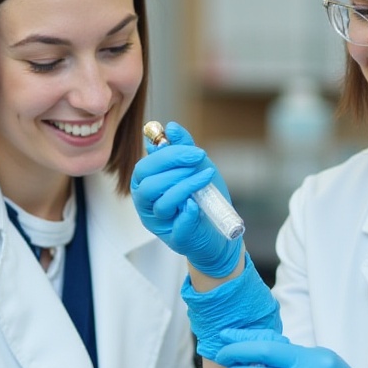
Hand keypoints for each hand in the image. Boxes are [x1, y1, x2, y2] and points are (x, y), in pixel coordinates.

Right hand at [131, 121, 241, 277]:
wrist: (221, 230)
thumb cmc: (204, 198)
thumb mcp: (196, 168)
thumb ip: (183, 148)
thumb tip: (171, 127)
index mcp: (147, 185)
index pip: (146, 167)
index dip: (168, 155)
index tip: (195, 151)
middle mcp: (147, 205)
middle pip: (149, 184)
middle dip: (176, 169)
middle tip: (199, 161)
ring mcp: (160, 224)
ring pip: (162, 203)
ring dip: (185, 187)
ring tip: (205, 180)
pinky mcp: (175, 240)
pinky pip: (178, 224)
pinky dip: (189, 213)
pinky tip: (198, 205)